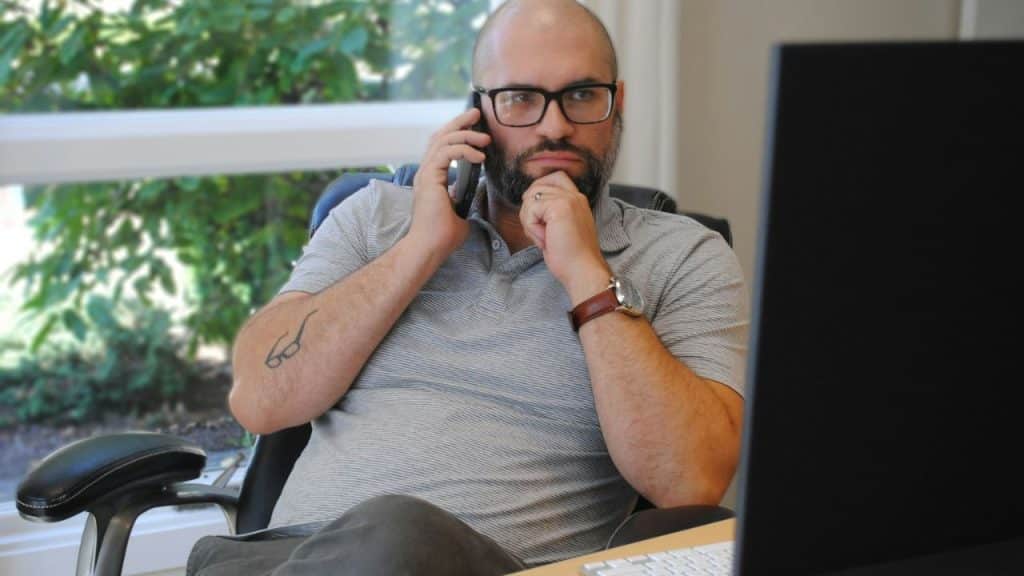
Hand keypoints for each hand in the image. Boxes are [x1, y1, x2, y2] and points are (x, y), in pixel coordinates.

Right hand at [408, 107, 490, 257]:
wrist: (430, 247)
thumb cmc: (443, 235)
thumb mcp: (461, 211)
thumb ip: (464, 197)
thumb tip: (474, 191)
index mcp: (432, 177)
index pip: (442, 146)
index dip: (457, 132)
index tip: (475, 126)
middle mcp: (426, 171)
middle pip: (440, 135)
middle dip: (459, 122)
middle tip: (476, 113)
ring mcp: (426, 173)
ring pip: (443, 139)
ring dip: (466, 135)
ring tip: (485, 139)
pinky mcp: (430, 177)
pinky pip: (447, 152)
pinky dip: (464, 150)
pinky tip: (479, 157)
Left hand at [520, 171, 611, 303]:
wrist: (582, 270)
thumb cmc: (571, 257)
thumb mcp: (560, 228)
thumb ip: (549, 211)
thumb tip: (528, 201)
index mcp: (577, 200)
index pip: (555, 177)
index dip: (539, 191)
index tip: (540, 216)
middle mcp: (574, 195)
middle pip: (538, 185)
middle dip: (530, 208)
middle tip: (540, 230)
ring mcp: (568, 199)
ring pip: (530, 199)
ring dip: (530, 222)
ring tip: (545, 238)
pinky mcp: (559, 206)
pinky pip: (530, 210)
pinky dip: (532, 229)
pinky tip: (545, 240)